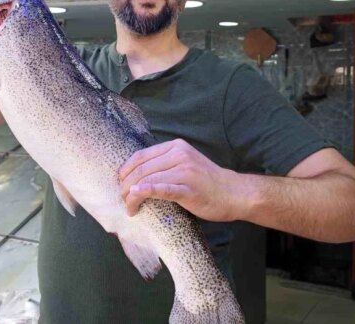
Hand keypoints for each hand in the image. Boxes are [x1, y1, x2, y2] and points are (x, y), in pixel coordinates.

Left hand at [118, 138, 250, 221]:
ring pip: (147, 180)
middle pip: (141, 169)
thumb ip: (165, 163)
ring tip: (129, 207)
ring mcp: (184, 171)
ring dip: (131, 195)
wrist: (234, 194)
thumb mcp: (185, 163)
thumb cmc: (207, 182)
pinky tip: (135, 200)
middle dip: (126, 185)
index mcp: (175, 146)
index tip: (120, 183)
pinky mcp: (188, 189)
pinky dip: (144, 193)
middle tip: (123, 199)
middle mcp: (179, 155)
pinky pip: (160, 189)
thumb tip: (137, 173)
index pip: (140, 156)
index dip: (125, 170)